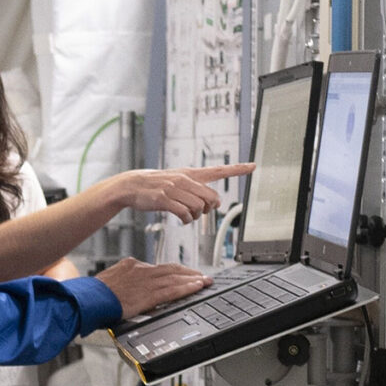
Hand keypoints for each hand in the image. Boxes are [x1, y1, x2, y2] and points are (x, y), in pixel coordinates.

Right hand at [98, 258, 212, 319]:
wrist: (89, 299)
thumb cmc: (94, 294)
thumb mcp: (108, 282)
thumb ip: (122, 282)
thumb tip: (128, 289)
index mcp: (131, 266)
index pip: (157, 267)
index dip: (172, 270)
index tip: (181, 273)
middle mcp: (141, 270)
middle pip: (170, 269)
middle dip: (188, 272)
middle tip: (201, 275)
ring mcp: (146, 281)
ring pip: (175, 277)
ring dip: (193, 279)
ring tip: (205, 281)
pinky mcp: (149, 294)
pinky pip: (173, 289)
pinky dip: (188, 287)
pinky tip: (198, 286)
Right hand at [111, 163, 253, 222]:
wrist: (132, 185)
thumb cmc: (156, 185)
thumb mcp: (177, 180)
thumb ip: (195, 188)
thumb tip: (211, 203)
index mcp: (190, 173)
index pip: (218, 170)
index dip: (237, 169)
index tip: (253, 166)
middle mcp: (184, 179)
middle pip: (211, 196)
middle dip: (210, 208)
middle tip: (201, 211)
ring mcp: (174, 189)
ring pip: (199, 207)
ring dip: (196, 216)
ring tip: (188, 215)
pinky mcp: (164, 199)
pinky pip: (184, 213)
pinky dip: (187, 219)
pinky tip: (182, 219)